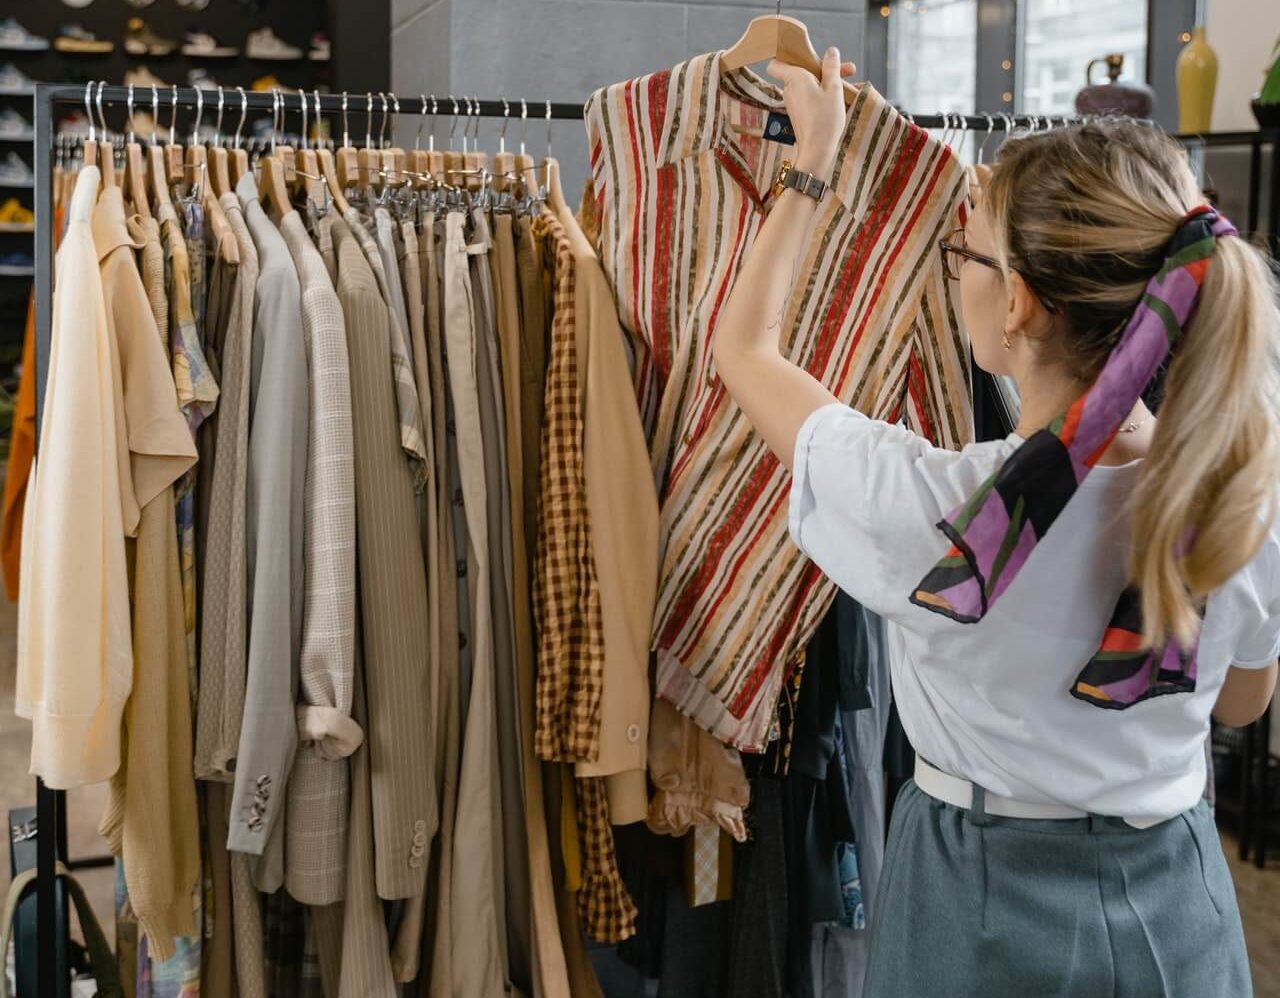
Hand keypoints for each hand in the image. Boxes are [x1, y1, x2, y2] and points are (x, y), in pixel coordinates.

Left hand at [767, 47, 855, 181]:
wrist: (817, 151)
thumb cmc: (824, 120)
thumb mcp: (833, 89)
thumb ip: (831, 68)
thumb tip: (830, 51)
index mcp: (795, 78)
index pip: (776, 64)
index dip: (786, 56)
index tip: (804, 54)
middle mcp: (790, 89)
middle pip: (803, 71)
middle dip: (824, 68)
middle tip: (849, 70)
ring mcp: (793, 102)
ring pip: (808, 84)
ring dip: (827, 81)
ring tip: (850, 85)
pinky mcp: (798, 113)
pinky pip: (810, 97)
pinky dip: (823, 94)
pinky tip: (841, 98)